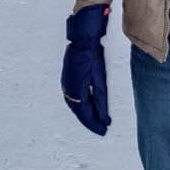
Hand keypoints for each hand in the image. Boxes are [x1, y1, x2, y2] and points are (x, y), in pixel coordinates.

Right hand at [61, 4, 109, 134]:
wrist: (81, 39)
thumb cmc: (92, 57)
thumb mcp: (99, 79)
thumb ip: (101, 100)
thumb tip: (103, 119)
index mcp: (76, 93)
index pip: (86, 114)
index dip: (95, 124)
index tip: (104, 131)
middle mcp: (68, 92)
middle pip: (80, 112)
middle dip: (91, 121)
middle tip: (101, 129)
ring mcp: (66, 85)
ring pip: (76, 106)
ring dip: (85, 114)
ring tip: (96, 121)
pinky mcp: (67, 80)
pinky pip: (73, 98)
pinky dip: (81, 105)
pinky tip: (87, 107)